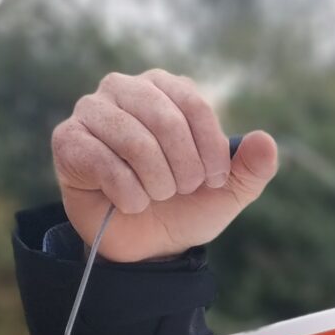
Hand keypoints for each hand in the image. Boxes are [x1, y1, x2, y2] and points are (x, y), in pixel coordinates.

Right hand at [52, 70, 277, 262]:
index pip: (194, 104)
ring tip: (155, 197)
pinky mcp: (67, 140)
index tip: (214, 180)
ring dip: (157, 183)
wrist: (146, 246)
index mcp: (165, 89)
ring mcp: (91, 111)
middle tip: (181, 191)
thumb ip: (251, 168)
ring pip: (135, 142)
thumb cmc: (184, 208)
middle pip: (165, 119)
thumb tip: (266, 141)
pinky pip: (104, 163)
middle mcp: (124, 88)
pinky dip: (128, 194)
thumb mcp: (227, 192)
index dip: (211, 149)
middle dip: (184, 169)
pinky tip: (130, 203)